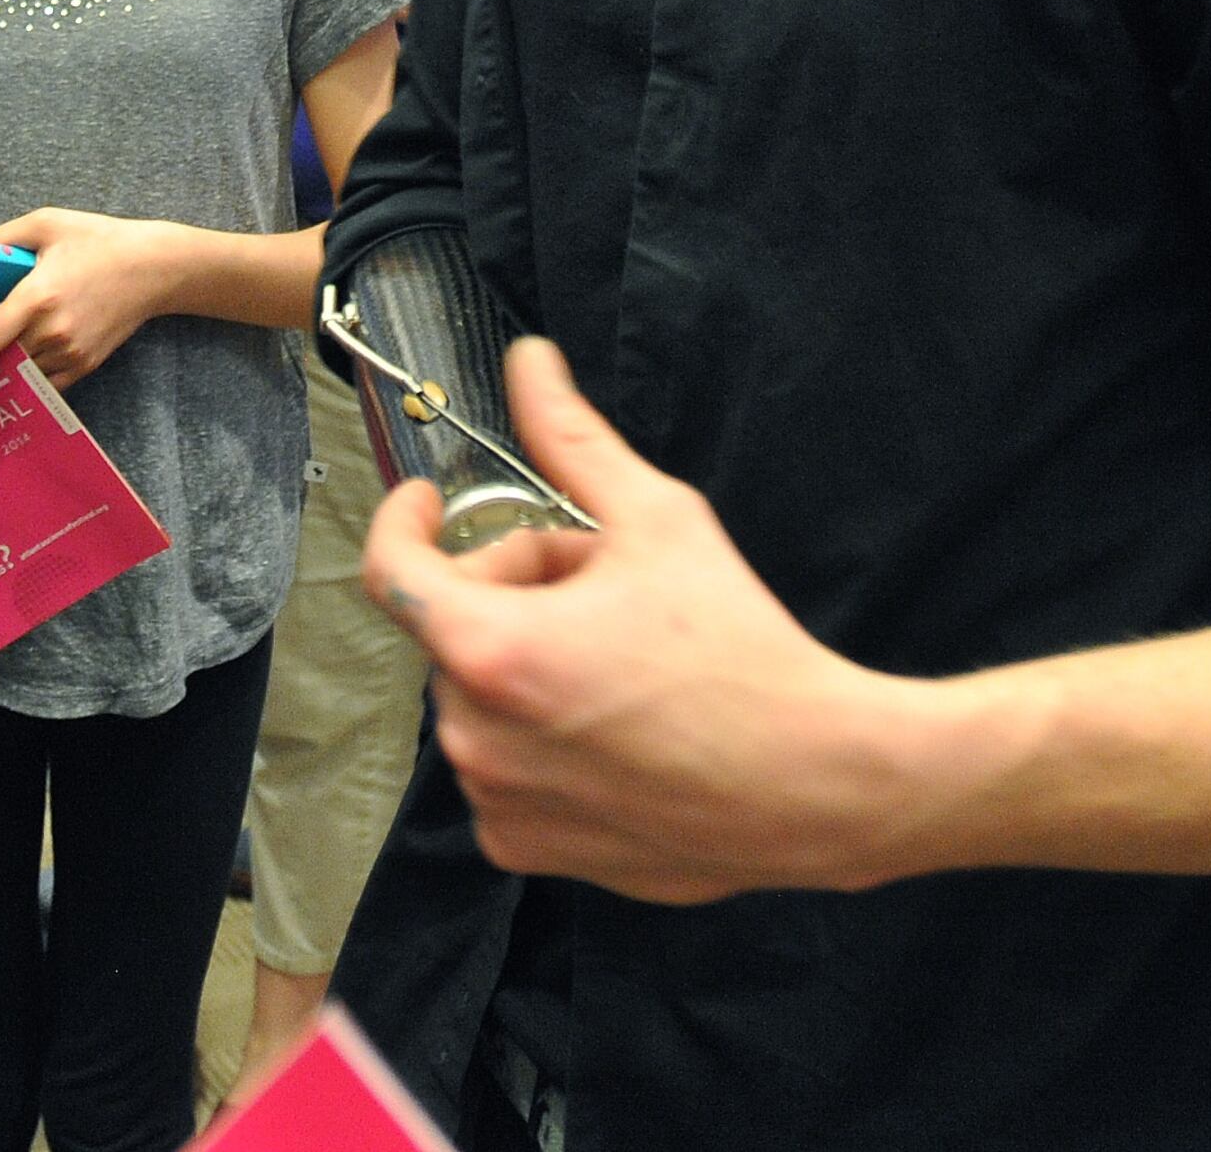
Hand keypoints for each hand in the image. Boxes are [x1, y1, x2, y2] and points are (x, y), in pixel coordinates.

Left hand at [0, 207, 183, 389]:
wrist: (153, 268)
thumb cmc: (98, 239)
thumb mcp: (47, 223)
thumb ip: (5, 237)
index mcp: (38, 297)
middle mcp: (52, 332)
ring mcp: (70, 352)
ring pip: (19, 376)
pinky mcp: (84, 365)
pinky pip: (43, 384)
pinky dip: (23, 381)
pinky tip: (6, 375)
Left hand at [361, 338, 939, 904]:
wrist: (819, 785)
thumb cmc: (741, 654)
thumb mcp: (658, 521)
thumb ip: (573, 439)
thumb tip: (529, 361)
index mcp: (493, 651)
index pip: (392, 573)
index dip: (404, 522)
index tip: (431, 502)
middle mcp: (478, 738)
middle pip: (457, 626)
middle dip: (516, 591)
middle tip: (604, 585)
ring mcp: (500, 802)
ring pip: (482, 696)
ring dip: (529, 663)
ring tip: (622, 659)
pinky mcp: (530, 850)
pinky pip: (506, 766)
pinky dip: (543, 737)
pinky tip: (620, 728)